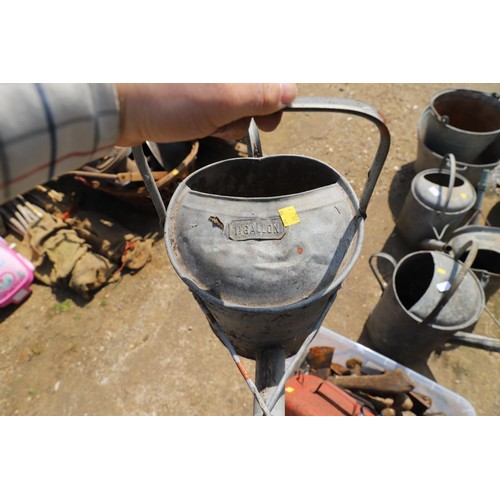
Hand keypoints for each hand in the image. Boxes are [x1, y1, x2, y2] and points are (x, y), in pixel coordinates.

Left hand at [115, 83, 296, 145]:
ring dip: (225, 121)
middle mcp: (220, 65)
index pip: (270, 77)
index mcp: (231, 59)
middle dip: (243, 114)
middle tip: (224, 123)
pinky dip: (211, 121)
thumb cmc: (166, 100)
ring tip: (204, 123)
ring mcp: (206, 78)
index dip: (273, 101)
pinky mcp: (192, 90)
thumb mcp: (222, 101)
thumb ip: (260, 95)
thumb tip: (290, 91)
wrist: (117, 107)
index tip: (268, 121)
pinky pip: (215, 108)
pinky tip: (196, 124)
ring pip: (234, 103)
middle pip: (253, 92)